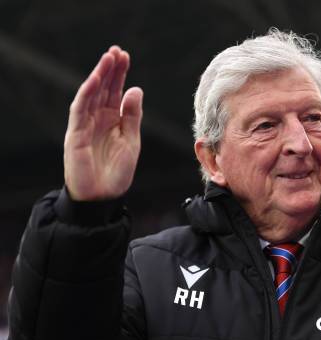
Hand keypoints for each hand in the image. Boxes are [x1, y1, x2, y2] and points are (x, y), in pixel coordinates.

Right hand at [63, 45, 142, 200]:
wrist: (103, 197)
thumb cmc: (117, 172)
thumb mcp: (131, 141)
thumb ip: (132, 116)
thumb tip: (135, 89)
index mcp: (113, 121)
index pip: (115, 92)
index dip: (119, 74)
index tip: (125, 56)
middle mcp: (98, 120)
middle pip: (103, 89)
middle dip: (109, 70)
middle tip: (117, 51)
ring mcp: (85, 126)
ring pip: (90, 95)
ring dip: (98, 76)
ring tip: (107, 59)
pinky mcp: (76, 135)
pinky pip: (79, 110)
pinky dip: (86, 94)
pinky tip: (93, 80)